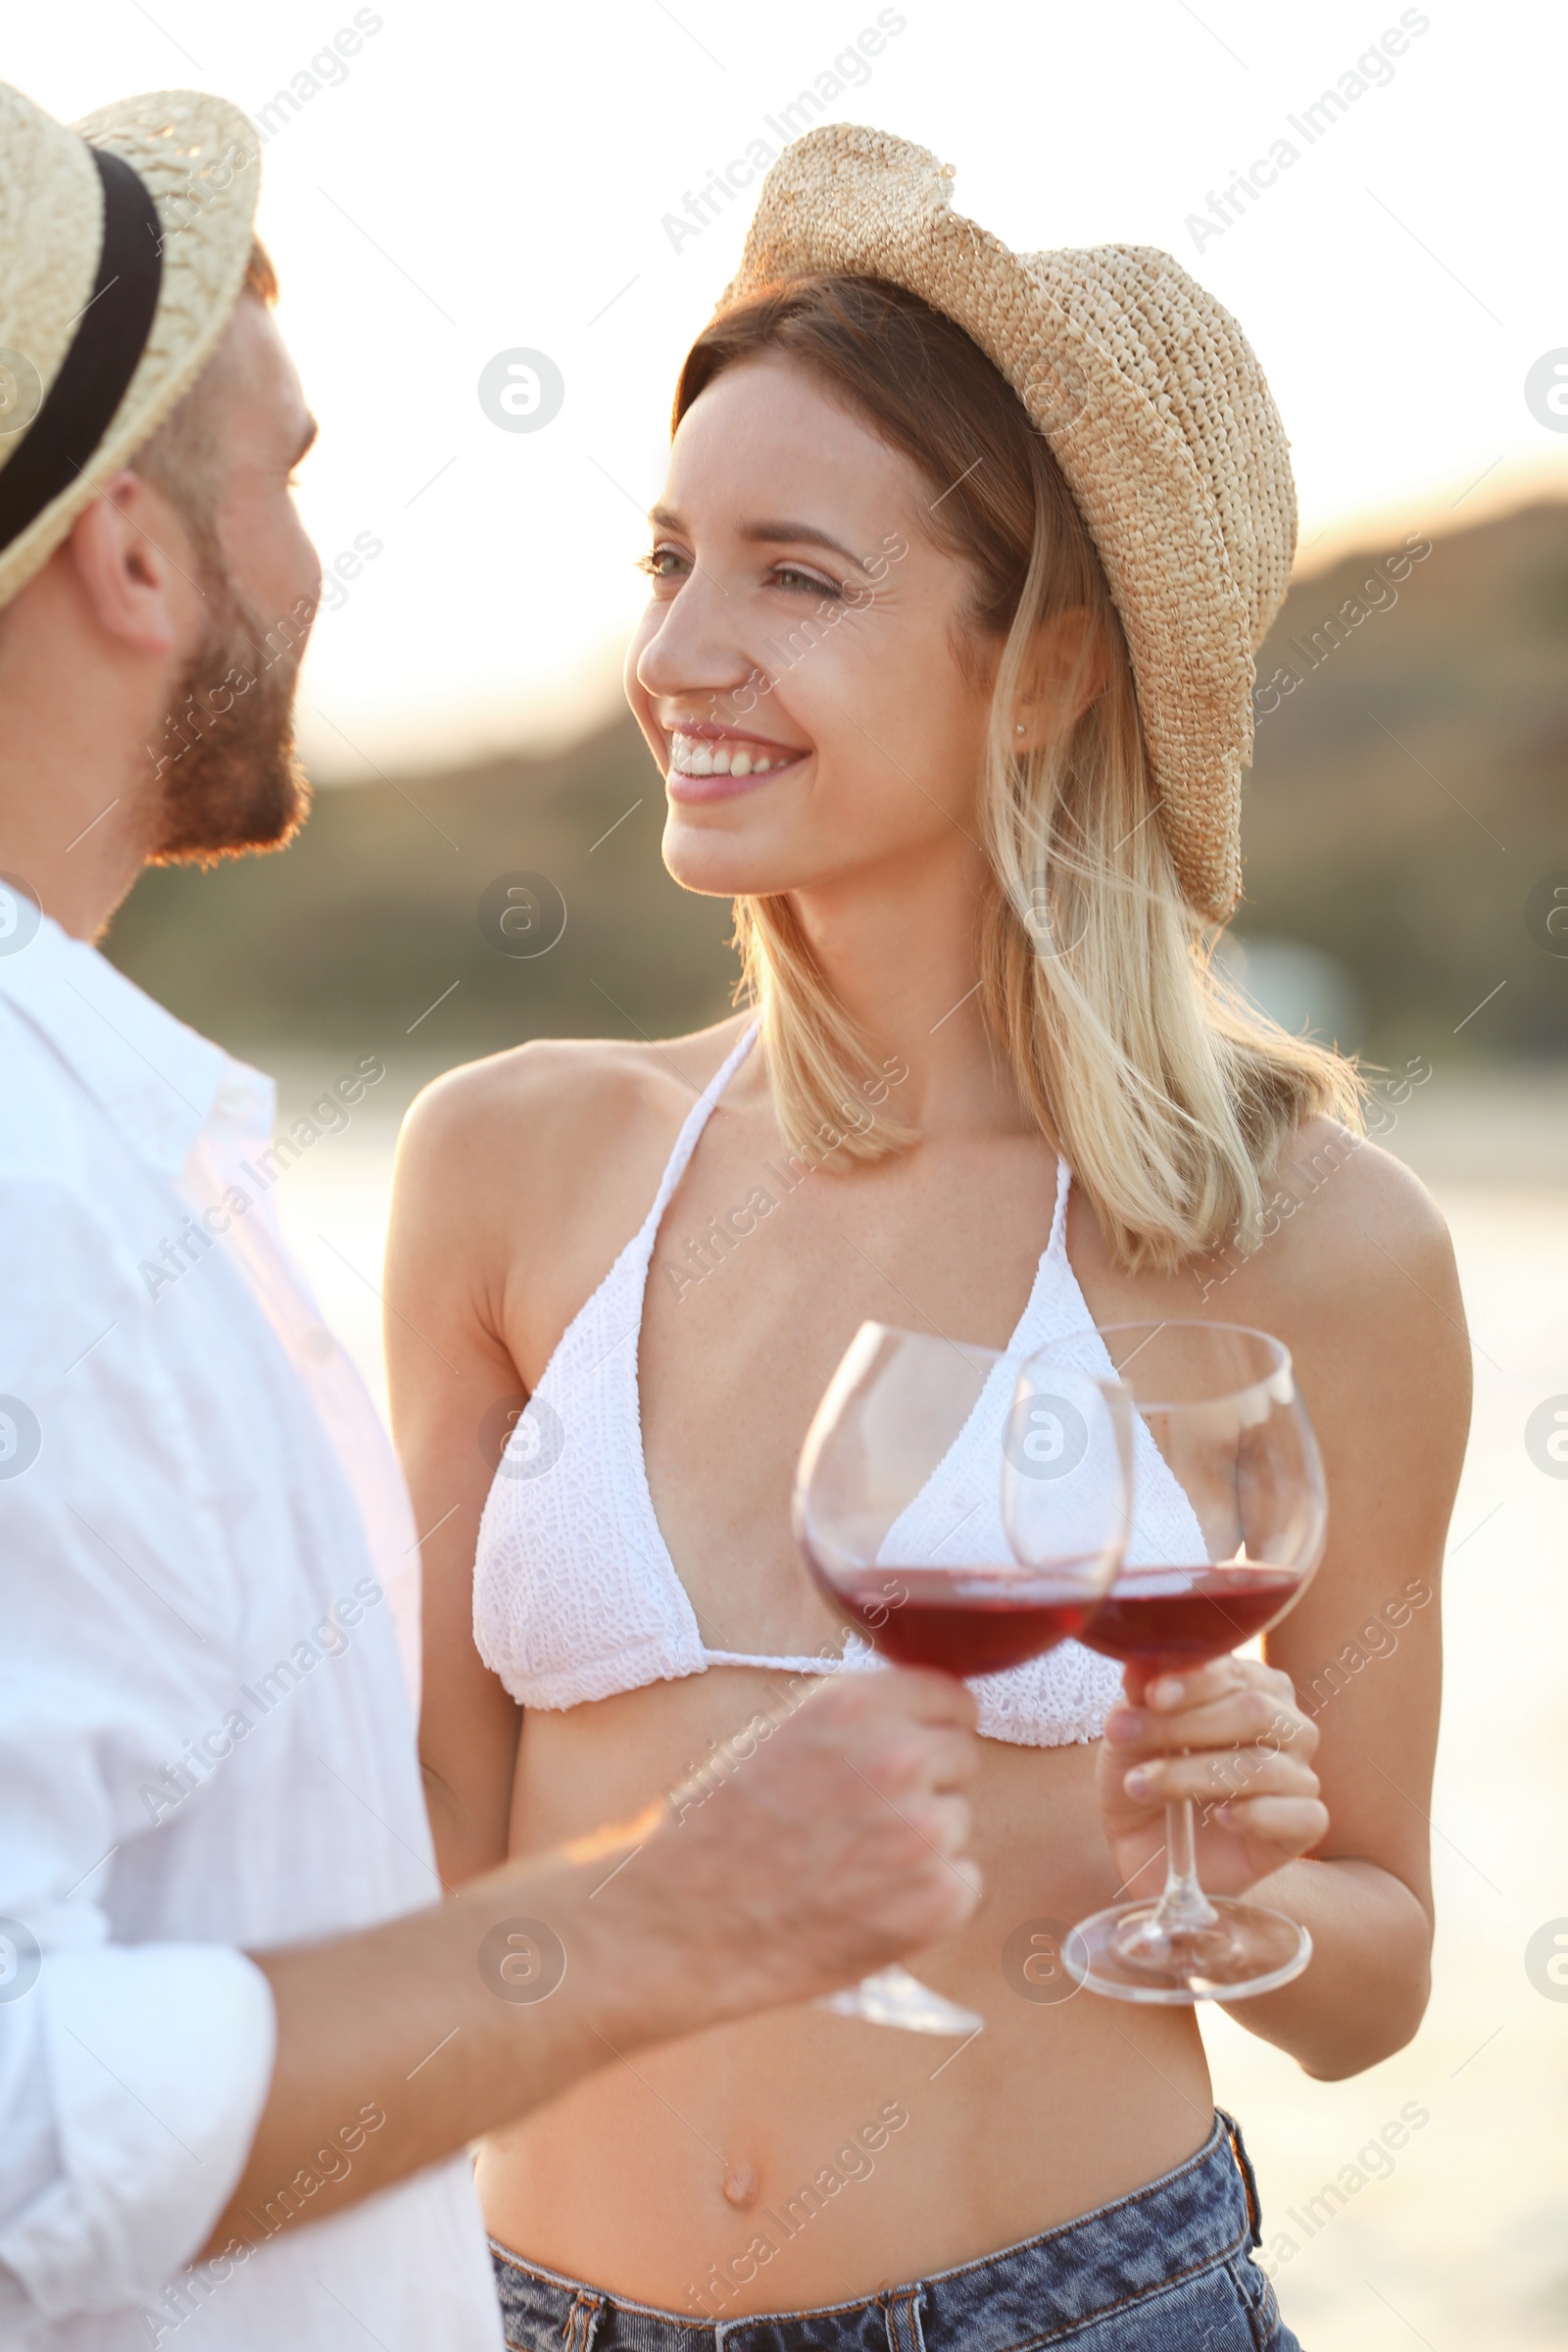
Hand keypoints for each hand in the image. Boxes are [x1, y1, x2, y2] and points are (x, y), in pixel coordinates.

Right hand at [587, 1668, 980, 2039]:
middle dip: (928, 1783)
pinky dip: (929, 1896)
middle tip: (865, 1818)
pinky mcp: (935, 1900)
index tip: (911, 1752)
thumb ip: (860, 1718)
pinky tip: (869, 1901)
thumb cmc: (720, 1828)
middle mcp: (899, 1758)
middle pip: (963, 1756)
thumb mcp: (785, 1733)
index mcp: (858, 1706)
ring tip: (852, 1863)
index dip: (929, 1728)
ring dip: (923, 1841)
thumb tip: (923, 1715)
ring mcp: (923, 1831)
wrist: (683, 1920)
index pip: (953, 1697)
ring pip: (959, 1821)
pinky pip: (963, 1882)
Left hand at [1097, 1657, 1327, 1898]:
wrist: (1145, 1846)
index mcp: (1253, 1686)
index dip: (1194, 1681)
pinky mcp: (1305, 1824)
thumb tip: (1141, 1664)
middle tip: (1125, 1737)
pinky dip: (1256, 1815)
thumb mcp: (1128, 1732)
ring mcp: (1300, 1774)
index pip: (1234, 1671)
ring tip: (1140, 1785)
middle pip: (1254, 1713)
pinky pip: (1302, 1815)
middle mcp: (1287, 1725)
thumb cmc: (1145, 1772)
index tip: (1153, 1696)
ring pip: (1264, 1767)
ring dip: (1193, 1775)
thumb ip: (1139, 1696)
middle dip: (1185, 1725)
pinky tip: (1220, 1817)